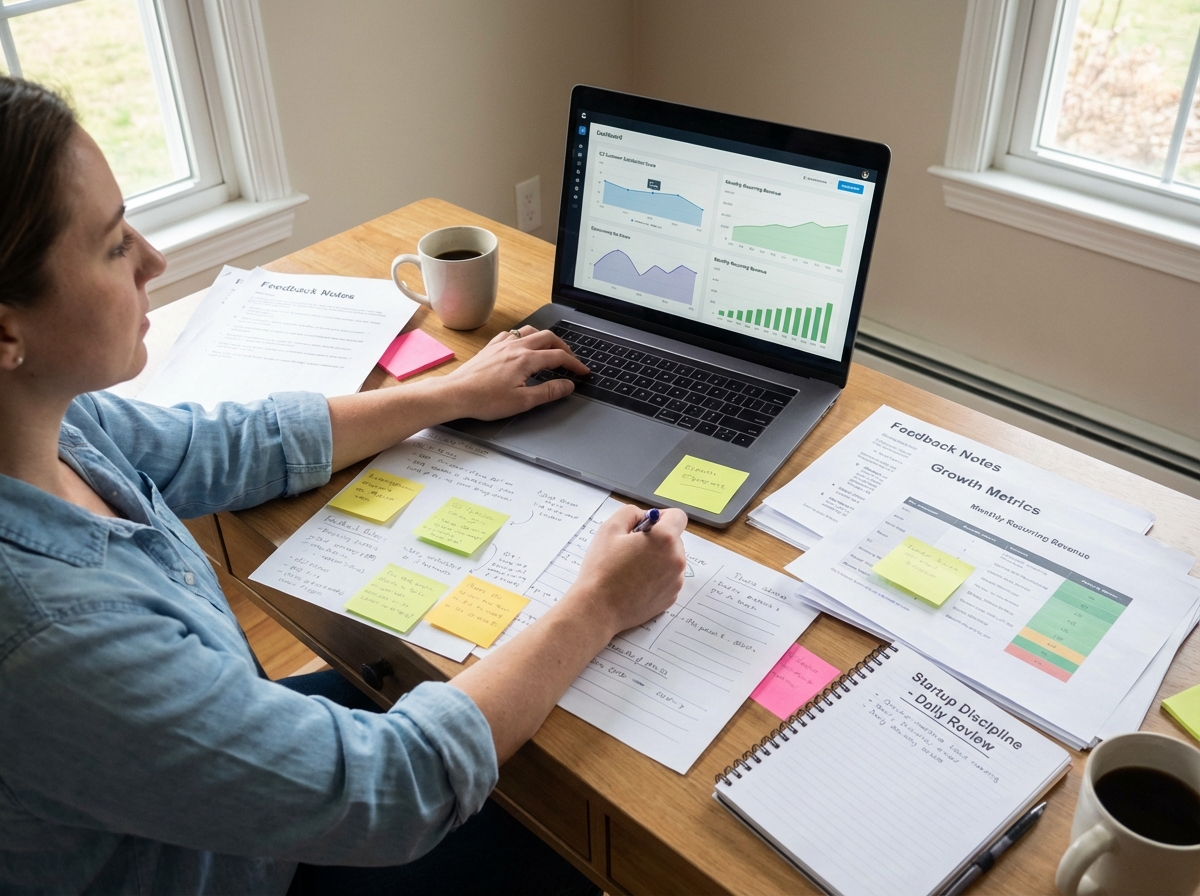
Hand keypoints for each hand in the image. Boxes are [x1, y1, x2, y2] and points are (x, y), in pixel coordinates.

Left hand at [440, 325, 587, 419]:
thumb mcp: (523, 401)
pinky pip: (512, 334)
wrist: (457, 394)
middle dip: (564, 348)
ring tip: (550, 349)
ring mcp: (502, 344)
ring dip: (545, 338)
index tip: (583, 372)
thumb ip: (549, 392)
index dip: (575, 364)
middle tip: (570, 360)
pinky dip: (524, 337)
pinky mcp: (491, 347)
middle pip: (548, 338)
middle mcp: (516, 347)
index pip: (558, 357)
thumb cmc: (485, 400)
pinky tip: (522, 345)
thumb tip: (567, 385)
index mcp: (526, 359)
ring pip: (531, 331)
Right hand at [562, 504, 688, 637]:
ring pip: (671, 559)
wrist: (598, 608)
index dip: (661, 517)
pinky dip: (656, 577)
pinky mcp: (671, 597)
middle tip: (631, 550)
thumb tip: (645, 516)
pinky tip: (635, 583)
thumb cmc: (602, 568)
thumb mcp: (609, 528)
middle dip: (657, 540)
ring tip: (631, 569)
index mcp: (664, 539)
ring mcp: (676, 581)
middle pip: (674, 539)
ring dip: (657, 559)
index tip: (645, 527)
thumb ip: (631, 513)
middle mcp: (676, 559)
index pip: (678, 516)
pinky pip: (668, 578)